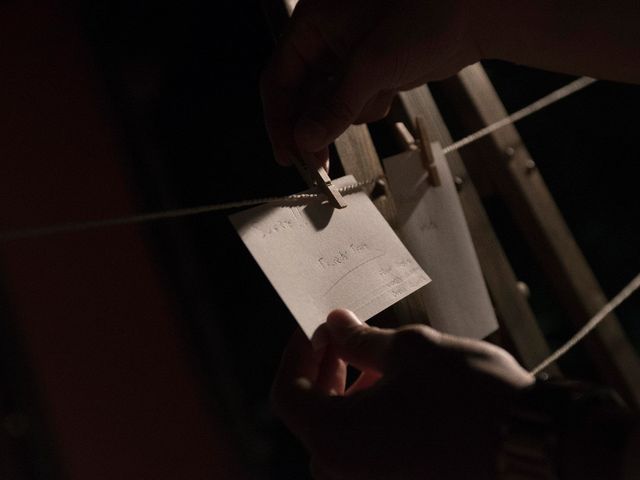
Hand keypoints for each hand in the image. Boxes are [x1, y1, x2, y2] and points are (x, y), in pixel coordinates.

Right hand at [260, 0, 481, 166]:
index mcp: (312, 23)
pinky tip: (392, 88)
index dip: (279, 120)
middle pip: (301, 96)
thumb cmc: (428, 15)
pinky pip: (355, 102)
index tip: (286, 155)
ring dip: (350, 114)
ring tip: (381, 94)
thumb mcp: (372, 65)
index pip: (278, 80)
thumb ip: (334, 107)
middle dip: (314, 128)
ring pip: (330, 104)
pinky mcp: (371, 68)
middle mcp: (325, 38)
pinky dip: (370, 106)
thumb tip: (306, 140)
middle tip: (318, 164)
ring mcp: (349, 55)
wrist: (477, 14)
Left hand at [272, 309, 533, 479]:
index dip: (297, 354)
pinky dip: (368, 421)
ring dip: (346, 396)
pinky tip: (396, 395)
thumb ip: (359, 339)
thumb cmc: (468, 395)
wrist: (533, 448)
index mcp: (335, 438)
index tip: (316, 327)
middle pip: (311, 416)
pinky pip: (365, 454)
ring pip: (339, 436)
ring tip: (375, 364)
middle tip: (341, 339)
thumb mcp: (409, 352)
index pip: (289, 393)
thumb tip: (335, 324)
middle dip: (323, 371)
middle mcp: (344, 471)